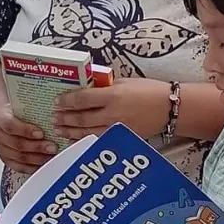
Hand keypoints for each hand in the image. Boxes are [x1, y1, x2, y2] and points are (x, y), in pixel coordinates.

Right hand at [0, 104, 55, 174]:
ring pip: (19, 157)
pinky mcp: (7, 160)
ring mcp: (1, 149)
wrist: (5, 120)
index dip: (25, 130)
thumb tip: (53, 117)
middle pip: (17, 144)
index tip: (41, 133)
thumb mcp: (22, 106)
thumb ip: (33, 111)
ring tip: (51, 155)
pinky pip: (20, 167)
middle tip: (52, 147)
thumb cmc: (17, 113)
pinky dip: (33, 166)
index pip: (10, 125)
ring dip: (37, 158)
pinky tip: (44, 163)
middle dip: (37, 147)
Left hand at [53, 79, 169, 141]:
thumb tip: (86, 88)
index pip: (82, 99)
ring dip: (70, 131)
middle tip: (53, 117)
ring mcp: (116, 129)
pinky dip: (84, 141)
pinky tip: (74, 141)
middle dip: (65, 118)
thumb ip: (105, 87)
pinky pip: (98, 140)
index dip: (67, 101)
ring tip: (59, 129)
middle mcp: (112, 114)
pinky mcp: (121, 139)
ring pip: (87, 132)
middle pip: (81, 118)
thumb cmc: (149, 90)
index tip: (57, 101)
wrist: (169, 108)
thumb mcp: (125, 82)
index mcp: (112, 96)